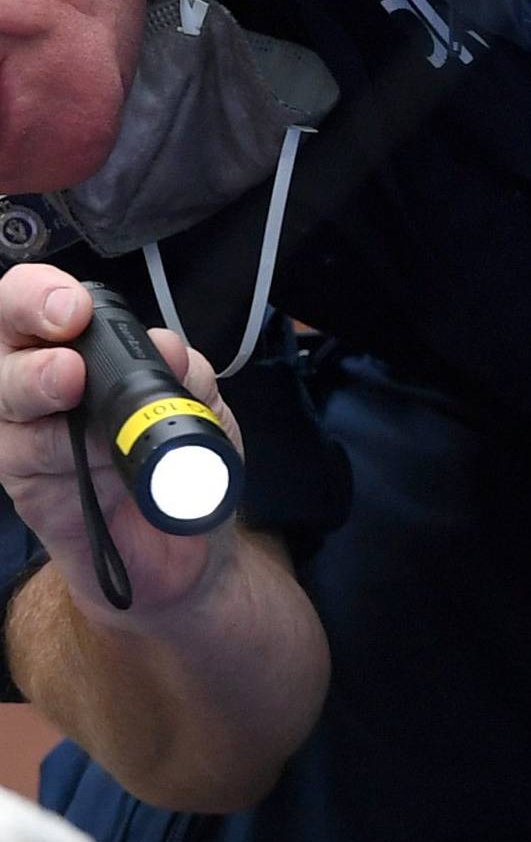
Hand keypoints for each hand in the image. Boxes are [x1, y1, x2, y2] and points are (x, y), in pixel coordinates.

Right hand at [0, 264, 243, 625]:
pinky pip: (22, 458)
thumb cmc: (182, 464)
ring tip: (68, 380)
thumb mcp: (200, 409)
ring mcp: (29, 435)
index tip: (73, 306)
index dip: (42, 294)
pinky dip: (54, 448)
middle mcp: (41, 385)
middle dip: (24, 322)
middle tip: (62, 330)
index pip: (37, 306)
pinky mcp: (28, 486)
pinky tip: (81, 450)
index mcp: (78, 352)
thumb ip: (185, 374)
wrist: (189, 547)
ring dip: (35, 385)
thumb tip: (168, 346)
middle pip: (5, 341)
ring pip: (6, 398)